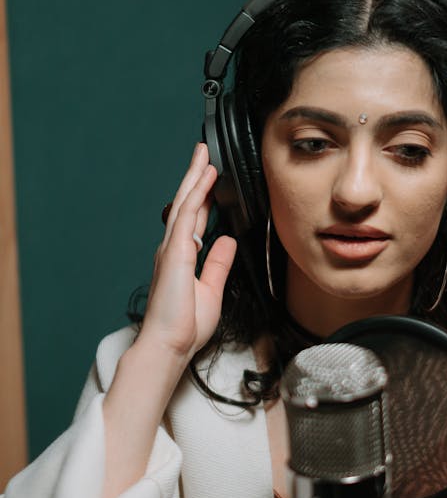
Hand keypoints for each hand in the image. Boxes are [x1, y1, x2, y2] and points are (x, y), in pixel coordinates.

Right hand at [139, 143, 236, 361]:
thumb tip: (226, 241)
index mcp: (182, 256)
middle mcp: (174, 248)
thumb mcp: (211, 290)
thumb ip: (217, 264)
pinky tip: (205, 178)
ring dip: (195, 178)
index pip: (195, 218)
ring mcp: (172, 248)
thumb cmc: (184, 325)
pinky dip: (196, 194)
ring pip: (185, 203)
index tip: (210, 177)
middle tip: (203, 152)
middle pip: (188, 204)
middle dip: (196, 177)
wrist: (170, 344)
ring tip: (204, 155)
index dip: (203, 196)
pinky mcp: (175, 252)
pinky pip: (187, 216)